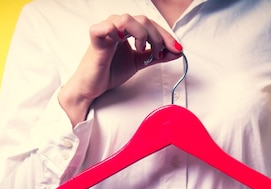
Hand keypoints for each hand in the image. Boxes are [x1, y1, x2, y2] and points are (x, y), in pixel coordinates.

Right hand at [59, 14, 182, 125]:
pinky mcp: (95, 39)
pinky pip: (105, 27)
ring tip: (142, 50)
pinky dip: (116, 32)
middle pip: (143, 20)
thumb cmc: (110, 71)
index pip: (150, 24)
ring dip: (141, 34)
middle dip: (158, 37)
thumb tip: (177, 52)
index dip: (166, 35)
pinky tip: (124, 45)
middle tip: (160, 54)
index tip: (177, 49)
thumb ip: (156, 56)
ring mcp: (105, 30)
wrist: (92, 87)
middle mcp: (116, 25)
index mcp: (126, 29)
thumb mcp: (139, 62)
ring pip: (128, 19)